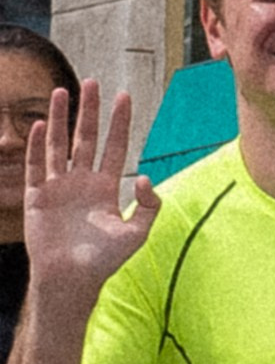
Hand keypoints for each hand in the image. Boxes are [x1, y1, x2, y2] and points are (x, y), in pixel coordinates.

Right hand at [23, 87, 158, 305]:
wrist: (72, 280)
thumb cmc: (104, 261)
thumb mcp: (137, 234)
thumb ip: (149, 206)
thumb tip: (146, 176)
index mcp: (105, 188)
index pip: (114, 146)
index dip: (120, 123)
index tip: (125, 97)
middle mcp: (81, 182)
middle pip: (86, 138)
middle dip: (90, 111)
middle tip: (93, 82)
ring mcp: (58, 187)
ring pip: (59, 145)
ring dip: (61, 119)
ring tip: (62, 92)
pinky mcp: (37, 196)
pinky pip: (37, 166)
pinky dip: (39, 146)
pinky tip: (43, 126)